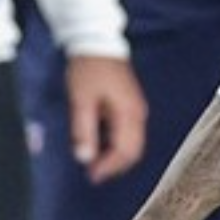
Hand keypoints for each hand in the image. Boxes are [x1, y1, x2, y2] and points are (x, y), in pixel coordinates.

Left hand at [66, 54, 146, 183]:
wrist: (97, 43)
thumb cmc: (88, 69)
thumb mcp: (81, 101)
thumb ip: (83, 131)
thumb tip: (84, 158)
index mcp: (128, 113)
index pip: (126, 151)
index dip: (109, 168)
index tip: (91, 176)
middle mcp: (138, 114)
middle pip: (133, 151)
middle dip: (114, 166)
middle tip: (93, 174)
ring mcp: (136, 109)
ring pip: (132, 144)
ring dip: (115, 156)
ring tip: (94, 163)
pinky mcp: (130, 105)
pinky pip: (128, 133)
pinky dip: (115, 145)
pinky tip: (99, 145)